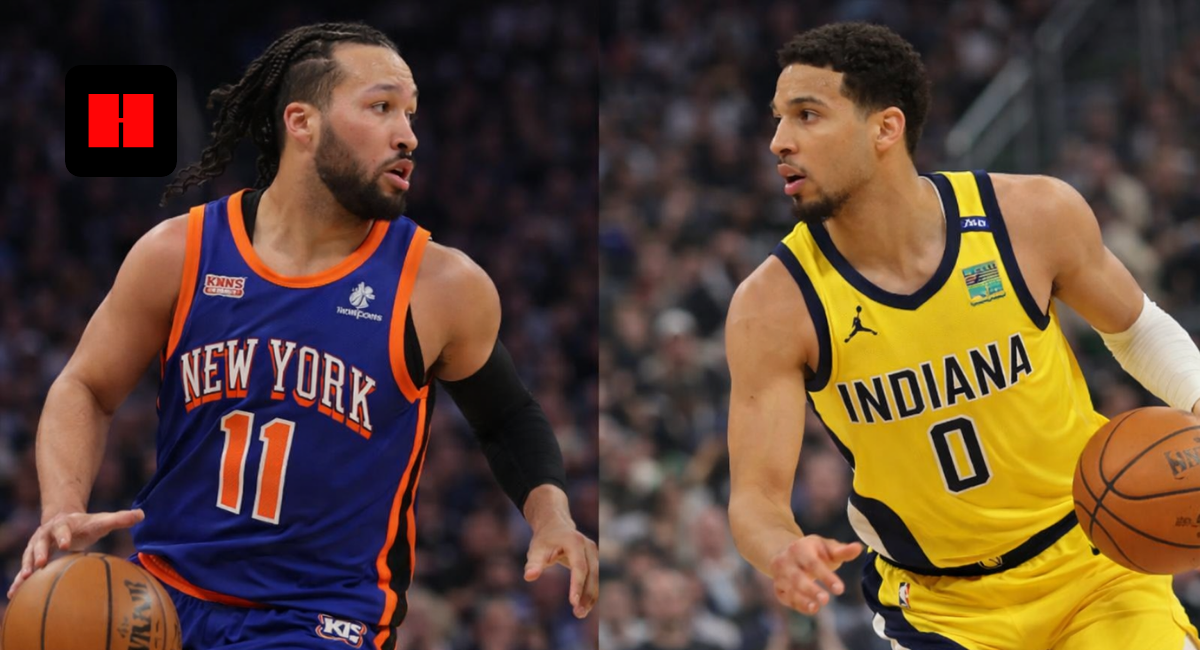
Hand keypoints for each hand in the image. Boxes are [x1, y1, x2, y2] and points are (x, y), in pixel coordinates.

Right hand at [8, 508, 144, 598]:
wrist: (63, 519)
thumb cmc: (86, 524)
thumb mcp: (101, 520)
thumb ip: (120, 518)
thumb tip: (142, 514)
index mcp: (63, 525)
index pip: (62, 529)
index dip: (63, 535)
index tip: (66, 544)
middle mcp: (46, 534)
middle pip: (40, 543)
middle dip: (38, 553)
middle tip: (38, 565)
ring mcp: (36, 546)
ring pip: (28, 557)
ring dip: (24, 568)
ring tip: (22, 580)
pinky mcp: (32, 558)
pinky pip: (23, 570)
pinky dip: (18, 581)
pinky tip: (13, 595)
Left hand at [523, 521, 598, 617]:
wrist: (555, 526)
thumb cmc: (544, 540)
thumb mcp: (536, 550)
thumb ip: (533, 564)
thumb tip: (529, 577)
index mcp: (575, 542)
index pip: (579, 566)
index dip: (577, 584)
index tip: (573, 602)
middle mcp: (588, 546)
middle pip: (592, 574)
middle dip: (586, 595)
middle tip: (578, 614)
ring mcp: (594, 552)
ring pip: (596, 578)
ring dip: (590, 597)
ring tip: (580, 614)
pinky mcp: (594, 559)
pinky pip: (595, 578)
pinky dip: (590, 592)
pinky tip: (584, 606)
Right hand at [768, 535, 861, 613]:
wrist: (784, 550)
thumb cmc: (812, 551)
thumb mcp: (826, 547)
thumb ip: (842, 551)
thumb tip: (858, 548)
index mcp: (800, 548)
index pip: (812, 563)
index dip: (826, 577)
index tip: (840, 589)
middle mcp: (786, 561)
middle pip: (797, 577)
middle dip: (810, 589)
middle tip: (826, 600)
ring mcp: (780, 574)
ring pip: (789, 588)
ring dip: (802, 599)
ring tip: (816, 607)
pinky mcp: (778, 587)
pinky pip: (785, 597)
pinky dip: (797, 604)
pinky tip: (811, 609)